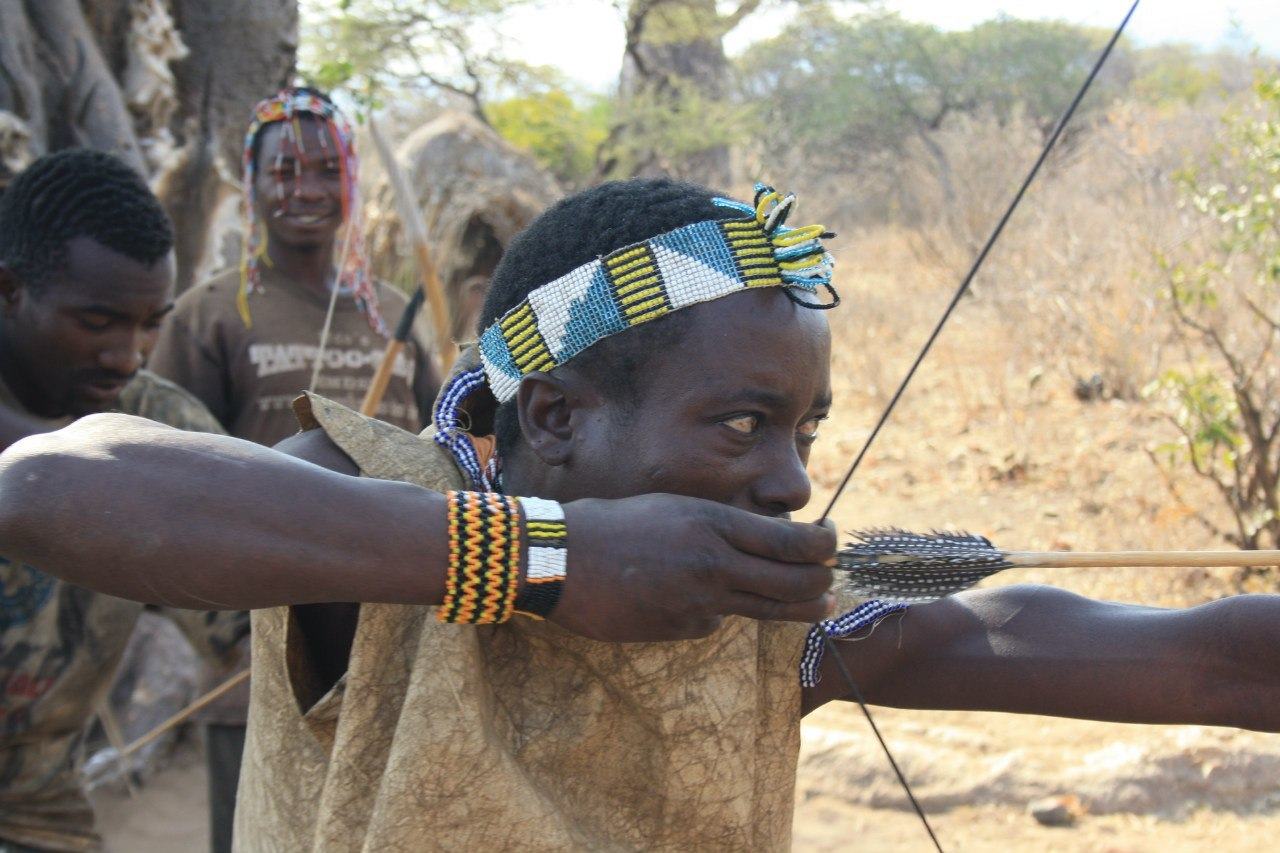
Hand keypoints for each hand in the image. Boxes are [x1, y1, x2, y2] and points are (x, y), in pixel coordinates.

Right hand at [548, 494, 835, 641]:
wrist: (562, 560)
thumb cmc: (615, 525)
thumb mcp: (676, 508)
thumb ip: (721, 526)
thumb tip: (767, 539)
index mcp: (715, 523)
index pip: (794, 542)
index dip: (824, 545)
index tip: (829, 543)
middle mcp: (716, 564)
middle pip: (797, 583)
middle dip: (824, 583)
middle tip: (832, 580)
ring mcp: (701, 602)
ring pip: (769, 610)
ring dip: (801, 608)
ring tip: (820, 605)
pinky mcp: (683, 629)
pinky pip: (716, 621)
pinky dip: (716, 612)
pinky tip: (686, 599)